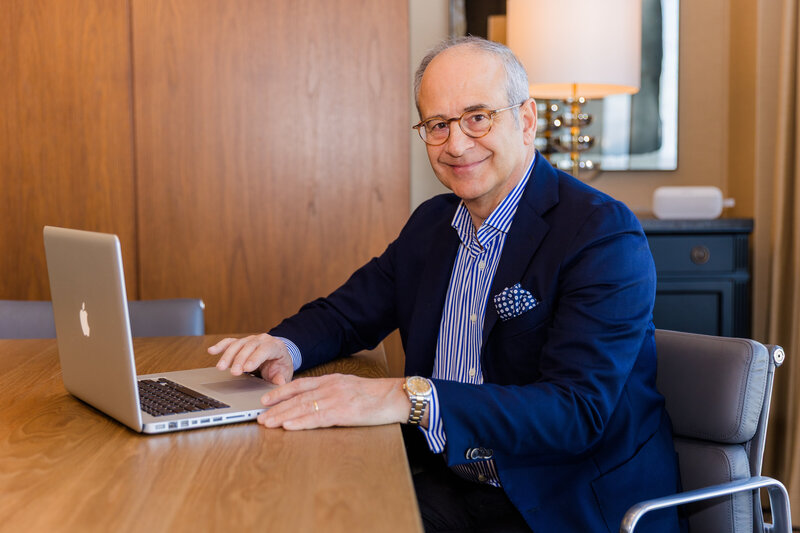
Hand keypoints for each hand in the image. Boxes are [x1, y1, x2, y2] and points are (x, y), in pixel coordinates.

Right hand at [209, 334, 293, 384]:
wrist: (278, 356)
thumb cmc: (280, 365)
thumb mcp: (284, 373)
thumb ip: (281, 378)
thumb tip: (280, 382)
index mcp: (275, 346)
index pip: (265, 349)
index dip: (255, 358)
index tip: (247, 368)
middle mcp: (262, 340)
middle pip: (249, 346)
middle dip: (240, 360)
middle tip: (234, 372)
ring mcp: (251, 339)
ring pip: (238, 344)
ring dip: (228, 356)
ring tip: (221, 367)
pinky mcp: (241, 342)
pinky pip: (230, 342)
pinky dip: (220, 346)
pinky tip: (211, 351)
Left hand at [257, 374, 409, 429]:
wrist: (394, 396)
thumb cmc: (374, 395)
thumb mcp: (348, 386)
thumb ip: (330, 390)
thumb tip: (312, 399)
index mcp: (330, 380)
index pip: (299, 385)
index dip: (280, 392)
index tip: (265, 399)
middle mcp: (330, 387)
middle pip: (297, 398)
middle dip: (276, 407)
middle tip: (259, 415)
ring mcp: (336, 399)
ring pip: (303, 408)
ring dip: (283, 416)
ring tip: (268, 422)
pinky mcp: (344, 413)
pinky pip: (318, 419)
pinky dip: (301, 423)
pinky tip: (289, 427)